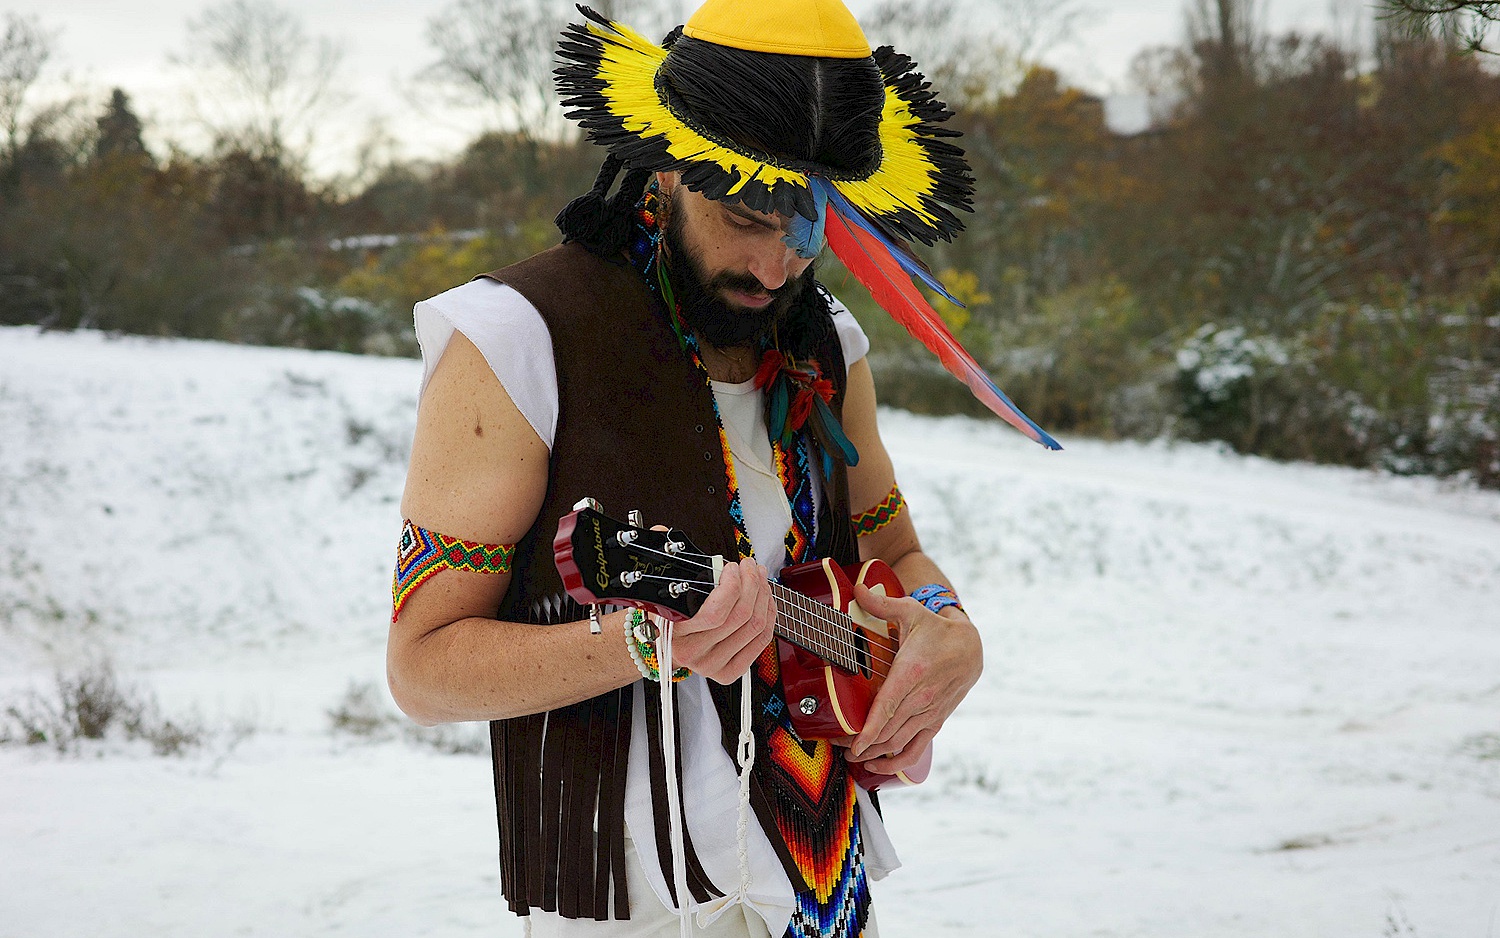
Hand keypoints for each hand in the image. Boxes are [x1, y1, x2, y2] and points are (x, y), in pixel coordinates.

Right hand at [665, 557, 775, 683]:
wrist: (671, 646)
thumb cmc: (672, 616)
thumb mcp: (670, 595)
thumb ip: (689, 578)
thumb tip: (709, 558)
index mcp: (675, 633)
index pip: (715, 613)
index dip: (732, 585)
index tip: (732, 568)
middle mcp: (694, 653)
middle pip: (740, 616)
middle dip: (751, 583)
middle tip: (750, 567)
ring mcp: (713, 665)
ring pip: (754, 627)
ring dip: (763, 595)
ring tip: (759, 578)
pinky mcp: (730, 672)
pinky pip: (760, 641)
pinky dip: (768, 615)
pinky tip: (765, 599)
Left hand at [845, 584, 982, 774]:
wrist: (971, 647)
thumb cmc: (936, 629)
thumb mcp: (911, 611)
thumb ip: (882, 603)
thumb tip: (858, 589)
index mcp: (912, 672)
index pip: (888, 706)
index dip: (870, 729)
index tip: (854, 744)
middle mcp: (922, 697)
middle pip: (889, 730)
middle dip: (861, 744)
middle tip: (835, 747)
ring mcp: (929, 712)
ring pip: (899, 742)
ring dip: (875, 755)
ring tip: (851, 759)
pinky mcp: (935, 722)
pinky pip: (916, 749)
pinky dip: (897, 763)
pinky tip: (878, 767)